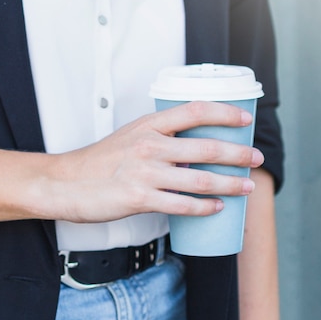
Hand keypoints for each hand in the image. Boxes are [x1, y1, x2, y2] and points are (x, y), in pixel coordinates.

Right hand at [45, 101, 263, 223]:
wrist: (65, 182)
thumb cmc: (96, 162)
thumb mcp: (128, 137)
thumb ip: (158, 139)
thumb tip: (190, 150)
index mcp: (147, 125)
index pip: (194, 111)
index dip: (224, 113)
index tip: (245, 119)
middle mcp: (149, 145)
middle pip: (205, 147)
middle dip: (237, 154)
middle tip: (255, 158)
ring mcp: (145, 173)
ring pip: (200, 179)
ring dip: (230, 184)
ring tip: (246, 186)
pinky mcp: (139, 198)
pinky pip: (182, 205)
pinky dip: (205, 208)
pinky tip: (217, 208)